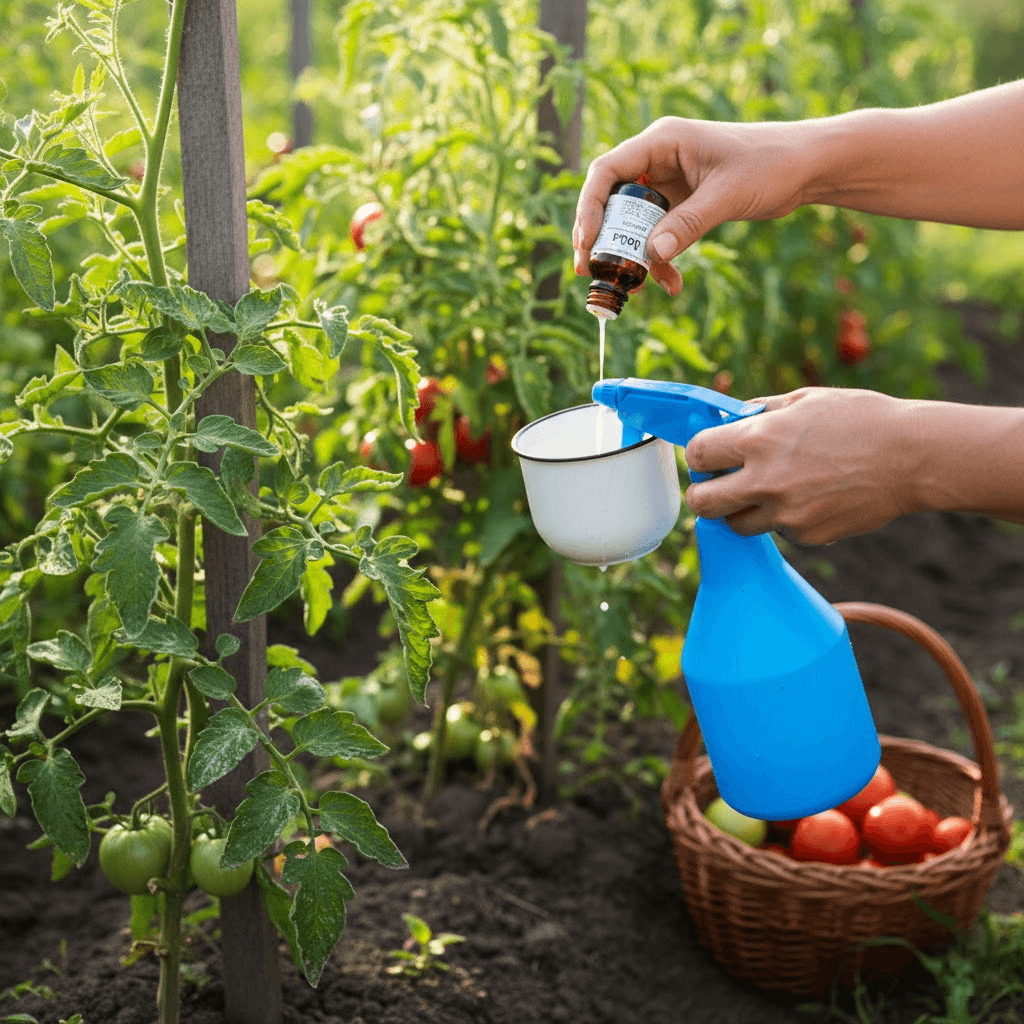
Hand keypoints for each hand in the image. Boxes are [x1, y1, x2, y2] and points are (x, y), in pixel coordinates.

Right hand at [573, 117, 811, 295]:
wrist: (806, 167)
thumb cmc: (771, 164)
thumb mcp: (727, 195)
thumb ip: (688, 223)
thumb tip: (650, 254)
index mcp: (663, 142)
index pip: (608, 171)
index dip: (590, 206)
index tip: (585, 242)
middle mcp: (659, 160)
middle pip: (613, 200)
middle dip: (603, 239)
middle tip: (590, 271)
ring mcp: (669, 184)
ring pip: (634, 223)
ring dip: (631, 256)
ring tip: (633, 288)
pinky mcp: (683, 204)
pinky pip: (659, 235)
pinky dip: (661, 260)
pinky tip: (673, 284)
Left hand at [682, 388, 917, 544]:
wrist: (913, 457)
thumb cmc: (860, 419)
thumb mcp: (804, 400)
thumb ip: (759, 412)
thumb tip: (727, 420)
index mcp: (758, 439)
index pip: (697, 455)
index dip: (699, 455)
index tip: (709, 456)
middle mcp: (765, 481)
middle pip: (702, 504)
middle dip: (704, 495)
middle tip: (718, 486)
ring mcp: (785, 514)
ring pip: (736, 525)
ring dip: (742, 510)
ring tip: (768, 490)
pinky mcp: (807, 535)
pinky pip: (777, 532)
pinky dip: (783, 519)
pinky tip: (810, 498)